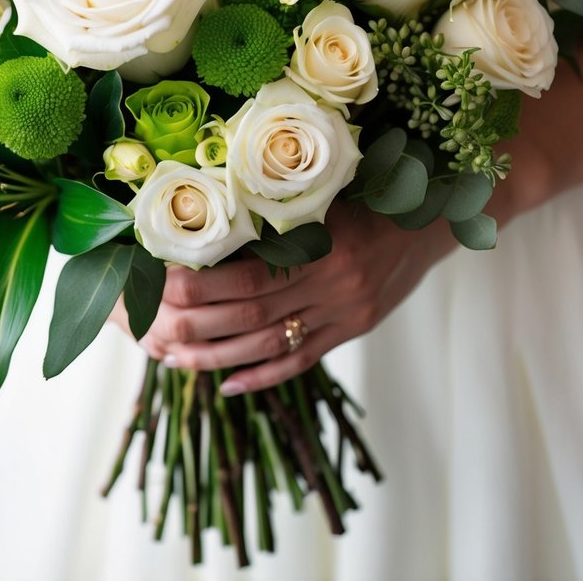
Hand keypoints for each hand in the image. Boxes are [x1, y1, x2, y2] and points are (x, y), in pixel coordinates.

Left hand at [137, 202, 454, 393]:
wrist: (428, 221)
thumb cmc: (368, 198)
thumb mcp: (326, 196)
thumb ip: (280, 213)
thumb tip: (211, 221)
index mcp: (322, 244)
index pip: (250, 273)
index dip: (203, 283)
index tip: (162, 282)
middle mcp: (332, 284)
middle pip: (252, 313)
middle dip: (198, 323)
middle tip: (155, 328)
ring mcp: (343, 313)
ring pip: (271, 344)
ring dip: (220, 356)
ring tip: (177, 361)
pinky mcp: (352, 330)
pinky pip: (302, 360)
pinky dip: (263, 375)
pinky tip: (229, 386)